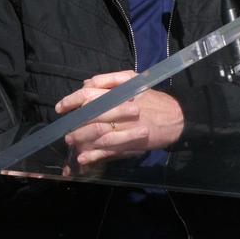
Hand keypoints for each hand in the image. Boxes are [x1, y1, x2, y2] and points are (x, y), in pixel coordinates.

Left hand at [55, 70, 183, 165]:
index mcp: (121, 91)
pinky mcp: (132, 143)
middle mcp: (122, 107)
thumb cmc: (154, 99)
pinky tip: (84, 158)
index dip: (71, 101)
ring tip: (71, 143)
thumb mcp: (134, 81)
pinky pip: (109, 150)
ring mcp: (127, 127)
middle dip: (74, 124)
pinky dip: (95, 155)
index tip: (60, 108)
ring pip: (97, 132)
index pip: (89, 93)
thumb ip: (109, 80)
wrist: (178, 118)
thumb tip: (86, 83)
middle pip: (90, 114)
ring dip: (81, 139)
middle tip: (65, 131)